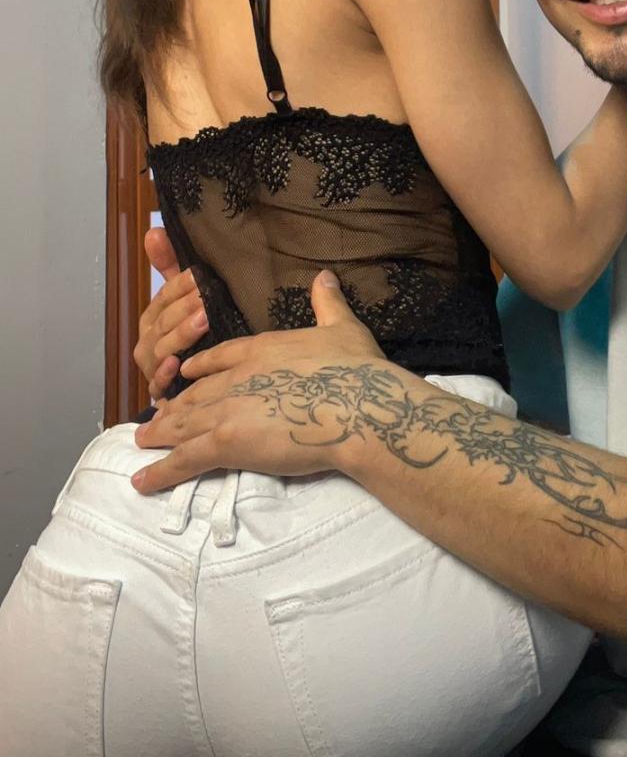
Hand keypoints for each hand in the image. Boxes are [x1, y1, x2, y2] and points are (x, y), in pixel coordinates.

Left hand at [132, 271, 386, 493]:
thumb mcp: (343, 327)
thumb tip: (324, 276)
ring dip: (160, 434)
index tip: (185, 373)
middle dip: (173, 406)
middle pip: (195, 393)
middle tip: (154, 417)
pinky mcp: (226, 442)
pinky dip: (161, 471)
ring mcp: (226, 409)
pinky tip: (143, 481)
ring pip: (183, 423)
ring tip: (141, 441)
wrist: (354, 404)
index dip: (200, 367)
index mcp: (261, 348)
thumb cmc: (355, 367)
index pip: (219, 356)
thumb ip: (328, 303)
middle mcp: (236, 376)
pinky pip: (185, 460)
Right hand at [135, 229, 207, 398]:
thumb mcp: (189, 296)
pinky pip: (159, 383)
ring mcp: (153, 366)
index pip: (164, 296)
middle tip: (207, 296)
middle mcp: (148, 340)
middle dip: (184, 307)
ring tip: (204, 320)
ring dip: (181, 334)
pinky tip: (178, 364)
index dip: (180, 285)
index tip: (200, 274)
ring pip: (162, 347)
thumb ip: (170, 264)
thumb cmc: (197, 330)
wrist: (205, 376)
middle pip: (163, 321)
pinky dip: (166, 375)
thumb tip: (154, 231)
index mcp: (153, 316)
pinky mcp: (162, 389)